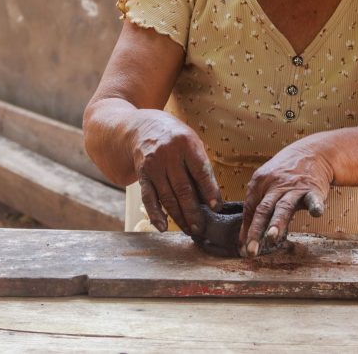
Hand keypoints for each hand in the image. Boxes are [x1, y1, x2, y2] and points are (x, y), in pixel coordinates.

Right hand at [131, 111, 221, 234]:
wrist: (142, 127)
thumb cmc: (175, 139)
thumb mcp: (191, 143)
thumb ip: (200, 167)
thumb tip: (210, 199)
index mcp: (187, 144)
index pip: (201, 171)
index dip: (210, 191)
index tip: (216, 208)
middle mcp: (169, 154)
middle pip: (183, 188)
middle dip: (193, 212)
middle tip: (202, 229)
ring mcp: (154, 165)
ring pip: (167, 197)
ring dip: (179, 217)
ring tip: (189, 230)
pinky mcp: (142, 174)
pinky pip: (149, 197)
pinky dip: (155, 214)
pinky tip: (163, 226)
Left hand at [239, 138, 332, 256]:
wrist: (312, 153)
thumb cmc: (285, 174)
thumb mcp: (267, 185)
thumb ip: (256, 209)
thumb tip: (243, 240)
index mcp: (259, 183)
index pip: (250, 209)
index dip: (246, 229)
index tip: (242, 249)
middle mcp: (275, 185)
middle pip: (263, 209)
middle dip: (256, 230)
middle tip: (250, 251)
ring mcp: (294, 187)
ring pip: (284, 206)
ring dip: (278, 222)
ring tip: (272, 238)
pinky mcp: (313, 189)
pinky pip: (313, 198)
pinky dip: (315, 205)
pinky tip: (316, 213)